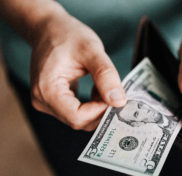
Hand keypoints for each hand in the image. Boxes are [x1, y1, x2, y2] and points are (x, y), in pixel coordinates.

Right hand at [30, 12, 125, 130]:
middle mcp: (42, 101)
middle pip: (79, 121)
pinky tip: (97, 89)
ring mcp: (47, 103)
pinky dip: (92, 105)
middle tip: (115, 92)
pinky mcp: (54, 102)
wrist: (49, 29)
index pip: (77, 117)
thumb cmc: (67, 35)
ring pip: (80, 119)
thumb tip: (119, 102)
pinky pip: (77, 112)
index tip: (115, 96)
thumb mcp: (91, 50)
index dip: (100, 111)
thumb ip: (106, 76)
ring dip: (98, 107)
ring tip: (103, 86)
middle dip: (101, 110)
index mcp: (47, 89)